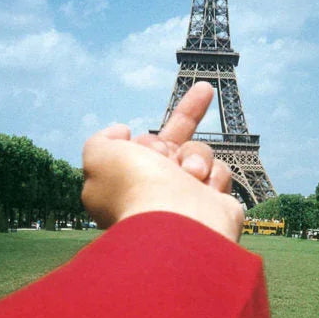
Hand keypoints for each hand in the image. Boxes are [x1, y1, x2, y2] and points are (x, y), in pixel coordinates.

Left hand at [81, 82, 243, 241]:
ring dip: (196, 156)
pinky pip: (219, 172)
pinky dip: (214, 175)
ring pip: (198, 153)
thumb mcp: (99, 155)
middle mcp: (158, 189)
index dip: (145, 141)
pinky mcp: (214, 204)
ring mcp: (187, 197)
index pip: (142, 146)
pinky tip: (206, 188)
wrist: (177, 225)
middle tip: (203, 92)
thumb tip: (122, 132)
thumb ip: (103, 139)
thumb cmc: (136, 188)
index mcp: (130, 181)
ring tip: (191, 173)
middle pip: (174, 142)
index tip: (132, 137)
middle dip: (189, 114)